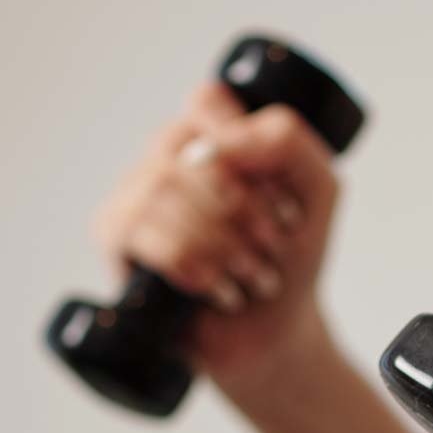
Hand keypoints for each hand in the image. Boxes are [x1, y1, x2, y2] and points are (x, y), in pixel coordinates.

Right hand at [93, 82, 338, 395]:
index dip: (246, 146)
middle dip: (247, 209)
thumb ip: (288, 140)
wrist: (273, 331)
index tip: (286, 204)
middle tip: (275, 247)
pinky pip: (139, 230)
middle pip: (191, 150)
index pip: (207, 101)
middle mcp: (166, 157)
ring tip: (254, 276)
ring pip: (162, 187)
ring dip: (224, 242)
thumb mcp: (319, 190)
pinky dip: (193, 264)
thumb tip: (219, 144)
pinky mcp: (113, 238)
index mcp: (210, 135)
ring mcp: (133, 193)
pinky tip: (220, 289)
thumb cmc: (289, 257)